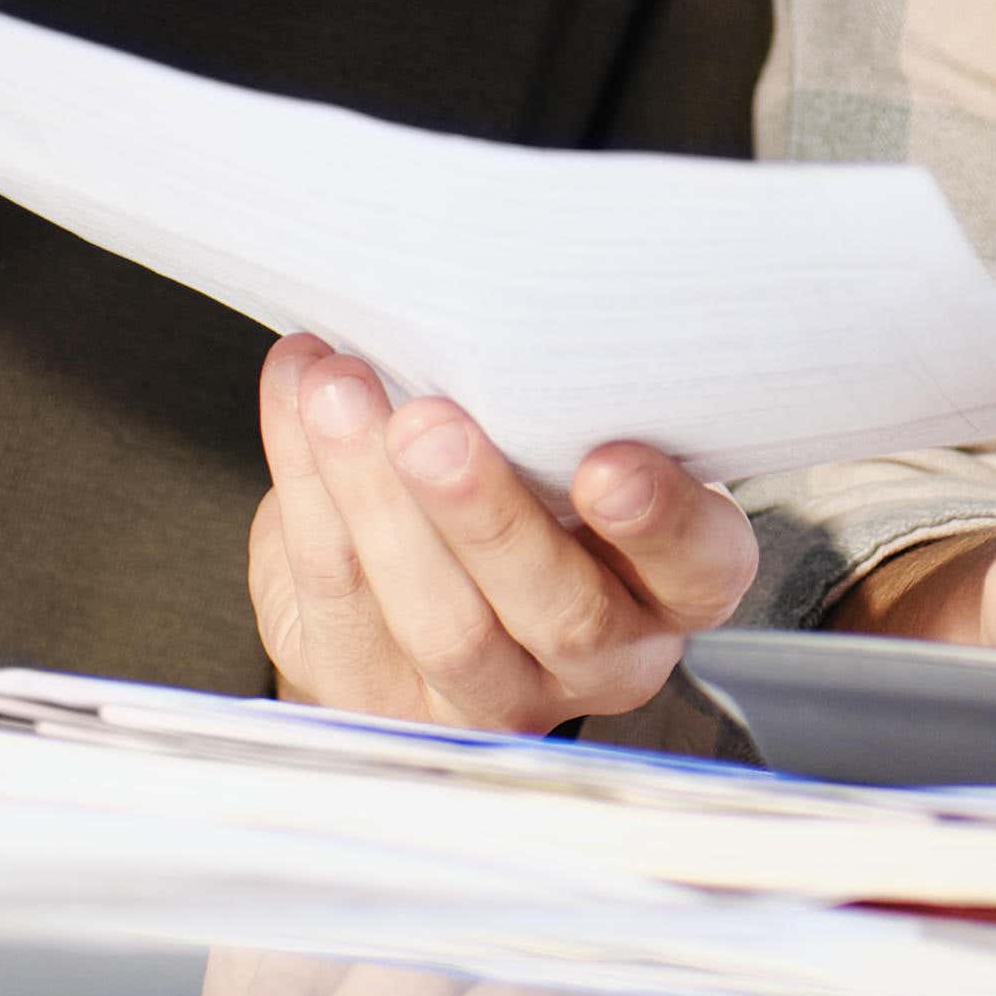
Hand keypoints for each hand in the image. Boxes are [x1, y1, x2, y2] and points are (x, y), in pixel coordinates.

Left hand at [249, 332, 753, 729]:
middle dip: (485, 515)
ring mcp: (491, 696)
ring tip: (338, 394)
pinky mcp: (380, 700)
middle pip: (561, 612)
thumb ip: (563, 408)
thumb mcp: (574, 442)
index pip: (697, 568)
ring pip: (442, 624)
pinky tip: (299, 404)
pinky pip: (339, 602)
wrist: (414, 579)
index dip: (658, 522)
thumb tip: (505, 295)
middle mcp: (600, 659)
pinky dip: (308, 491)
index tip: (605, 464)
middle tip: (428, 424)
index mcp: (673, 587)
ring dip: (376, 500)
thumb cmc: (528, 481)